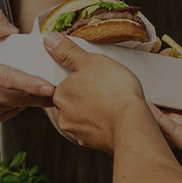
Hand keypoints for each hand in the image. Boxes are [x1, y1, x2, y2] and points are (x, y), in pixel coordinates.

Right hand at [0, 8, 54, 128]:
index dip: (30, 83)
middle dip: (39, 95)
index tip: (48, 86)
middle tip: (57, 90)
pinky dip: (15, 107)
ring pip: (12, 108)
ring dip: (29, 102)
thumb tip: (13, 30)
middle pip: (15, 97)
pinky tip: (21, 98)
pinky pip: (5, 116)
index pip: (7, 77)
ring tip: (43, 94)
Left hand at [43, 32, 148, 152]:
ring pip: (84, 117)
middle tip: (105, 87)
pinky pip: (96, 130)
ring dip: (95, 111)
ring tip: (114, 101)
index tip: (93, 77)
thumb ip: (68, 52)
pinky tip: (117, 116)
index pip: (63, 84)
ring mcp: (78, 132)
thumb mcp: (91, 61)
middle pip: (72, 101)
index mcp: (61, 94)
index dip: (78, 79)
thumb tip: (49, 39)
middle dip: (86, 96)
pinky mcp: (93, 143)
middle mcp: (64, 116)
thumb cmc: (114, 91)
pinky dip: (104, 124)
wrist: (132, 124)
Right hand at [153, 77, 181, 175]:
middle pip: (179, 110)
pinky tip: (148, 106)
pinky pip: (171, 131)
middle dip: (166, 98)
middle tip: (151, 83)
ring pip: (171, 120)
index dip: (180, 90)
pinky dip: (158, 119)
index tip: (168, 78)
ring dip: (157, 107)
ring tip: (142, 91)